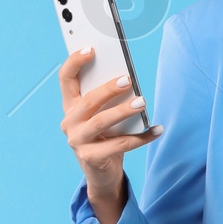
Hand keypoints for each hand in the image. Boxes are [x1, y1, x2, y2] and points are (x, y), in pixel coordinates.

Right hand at [59, 48, 160, 223]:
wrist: (101, 174)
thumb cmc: (104, 137)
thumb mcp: (101, 115)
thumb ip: (107, 99)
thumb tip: (128, 80)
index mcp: (70, 106)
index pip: (65, 78)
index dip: (75, 62)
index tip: (91, 49)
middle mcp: (69, 122)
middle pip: (88, 101)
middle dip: (107, 89)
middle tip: (127, 80)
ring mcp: (78, 141)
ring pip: (100, 122)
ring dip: (123, 111)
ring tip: (142, 102)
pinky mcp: (91, 158)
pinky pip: (119, 145)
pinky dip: (141, 138)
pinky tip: (157, 130)